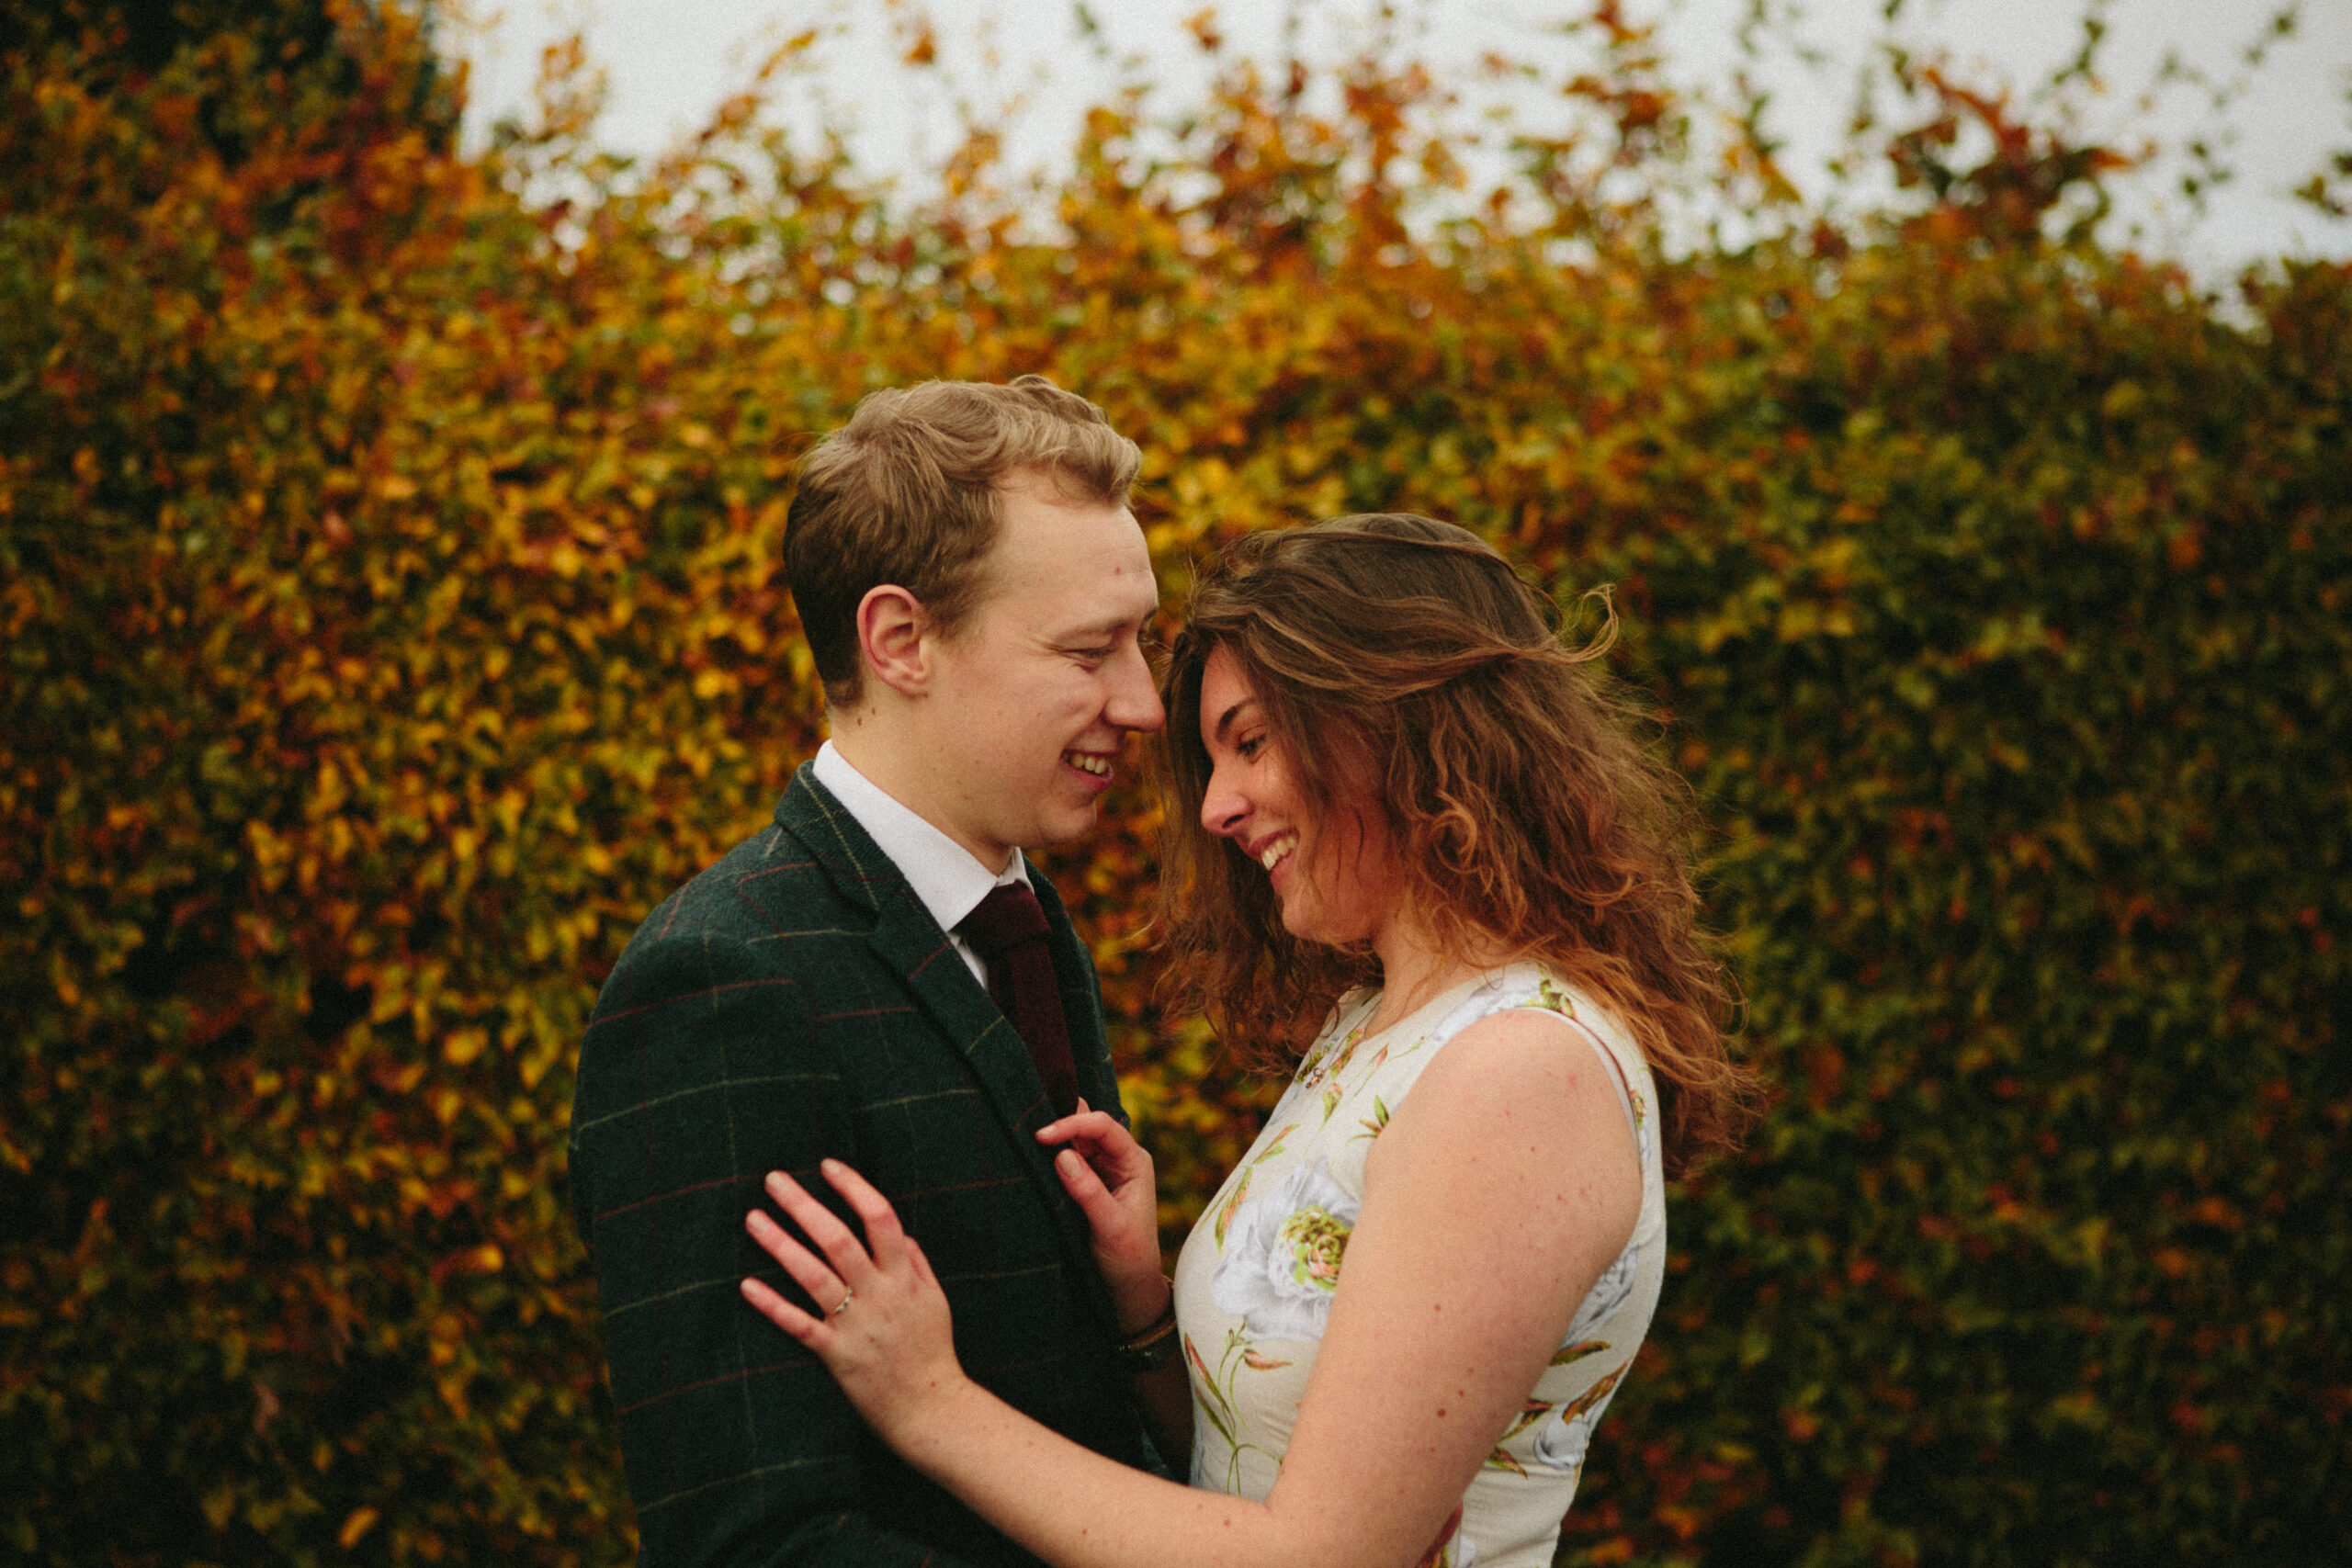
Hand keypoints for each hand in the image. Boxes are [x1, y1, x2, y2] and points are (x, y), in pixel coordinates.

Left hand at [740, 1160, 966, 1445]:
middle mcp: (879, 1294)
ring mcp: (855, 1324)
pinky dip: (772, 1305)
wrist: (930, 1410)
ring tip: (753, 1217)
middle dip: (804, 1205)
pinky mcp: (836, 1355)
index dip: (853, 1187)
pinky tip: (748, 1284)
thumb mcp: (936, 1300)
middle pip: (837, 1238)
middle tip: (774, 1179)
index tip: (828, 1166)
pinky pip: (799, 1325)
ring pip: (812, 1275)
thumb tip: (900, 1232)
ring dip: (780, 1244)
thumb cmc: (932, 1352)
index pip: (880, 1217)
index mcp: (905, 1276)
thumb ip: (917, 1263)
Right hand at [1037, 1099, 1166, 1334]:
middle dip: (1060, 1121)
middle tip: (1027, 1125)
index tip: (1042, 1136)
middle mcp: (1118, 1158)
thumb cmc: (1128, 1257)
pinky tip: (1031, 1153)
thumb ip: (1088, 1192)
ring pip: (1073, 1139)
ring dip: (1052, 1138)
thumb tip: (1062, 1156)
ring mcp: (1100, 1168)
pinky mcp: (1084, 1181)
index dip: (1072, 1124)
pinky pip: (1064, 1158)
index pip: (1103, 1127)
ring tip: (1024, 1135)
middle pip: (1086, 1125)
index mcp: (1133, 1161)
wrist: (1128, 1285)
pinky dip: (1048, 1154)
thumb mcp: (1110, 1227)